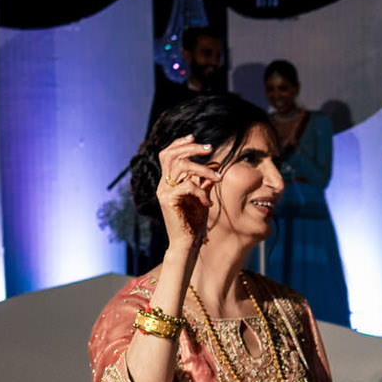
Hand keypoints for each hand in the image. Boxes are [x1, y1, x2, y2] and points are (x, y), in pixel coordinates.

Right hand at [154, 134, 221, 257]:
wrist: (186, 244)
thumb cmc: (194, 223)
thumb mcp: (202, 197)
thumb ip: (205, 181)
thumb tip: (216, 164)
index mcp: (168, 182)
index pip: (168, 154)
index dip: (180, 143)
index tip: (194, 137)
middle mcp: (163, 184)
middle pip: (171, 154)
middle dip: (191, 147)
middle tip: (210, 148)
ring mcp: (163, 192)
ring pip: (181, 167)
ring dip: (203, 169)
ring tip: (218, 178)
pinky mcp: (168, 200)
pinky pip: (187, 186)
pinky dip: (201, 192)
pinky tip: (208, 204)